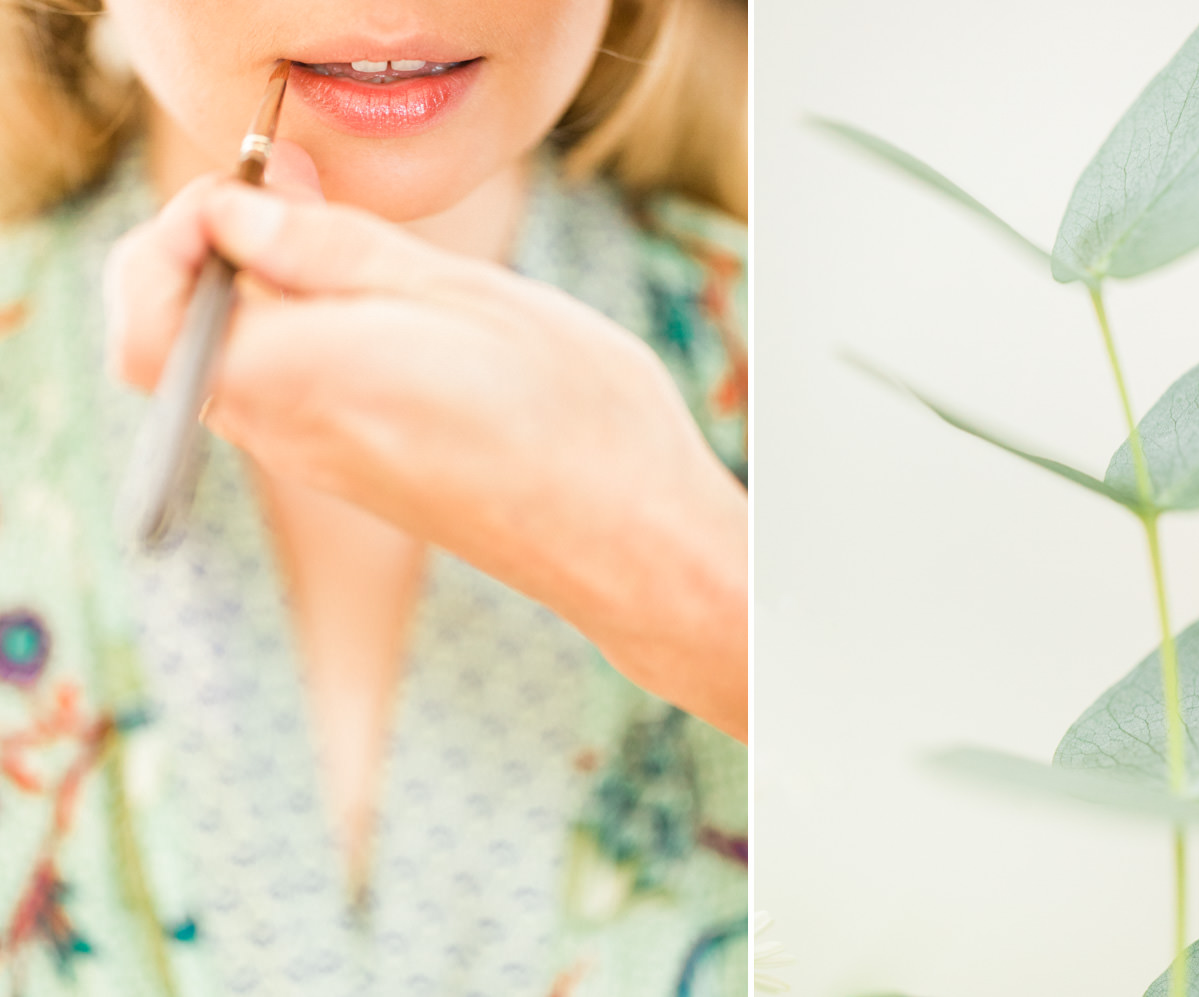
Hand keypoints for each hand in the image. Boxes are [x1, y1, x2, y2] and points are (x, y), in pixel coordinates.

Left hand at [103, 143, 747, 741]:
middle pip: (184, 340)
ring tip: (356, 247)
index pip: (151, 317)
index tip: (250, 191)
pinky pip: (292, 395)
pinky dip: (306, 337)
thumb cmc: (567, 414)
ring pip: (237, 365)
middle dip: (215, 253)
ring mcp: (323, 468)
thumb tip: (232, 214)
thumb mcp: (455, 291)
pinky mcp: (362, 480)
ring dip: (266, 293)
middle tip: (295, 196)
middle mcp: (290, 436)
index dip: (169, 240)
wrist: (629, 540)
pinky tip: (387, 309)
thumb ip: (328, 250)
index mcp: (299, 380)